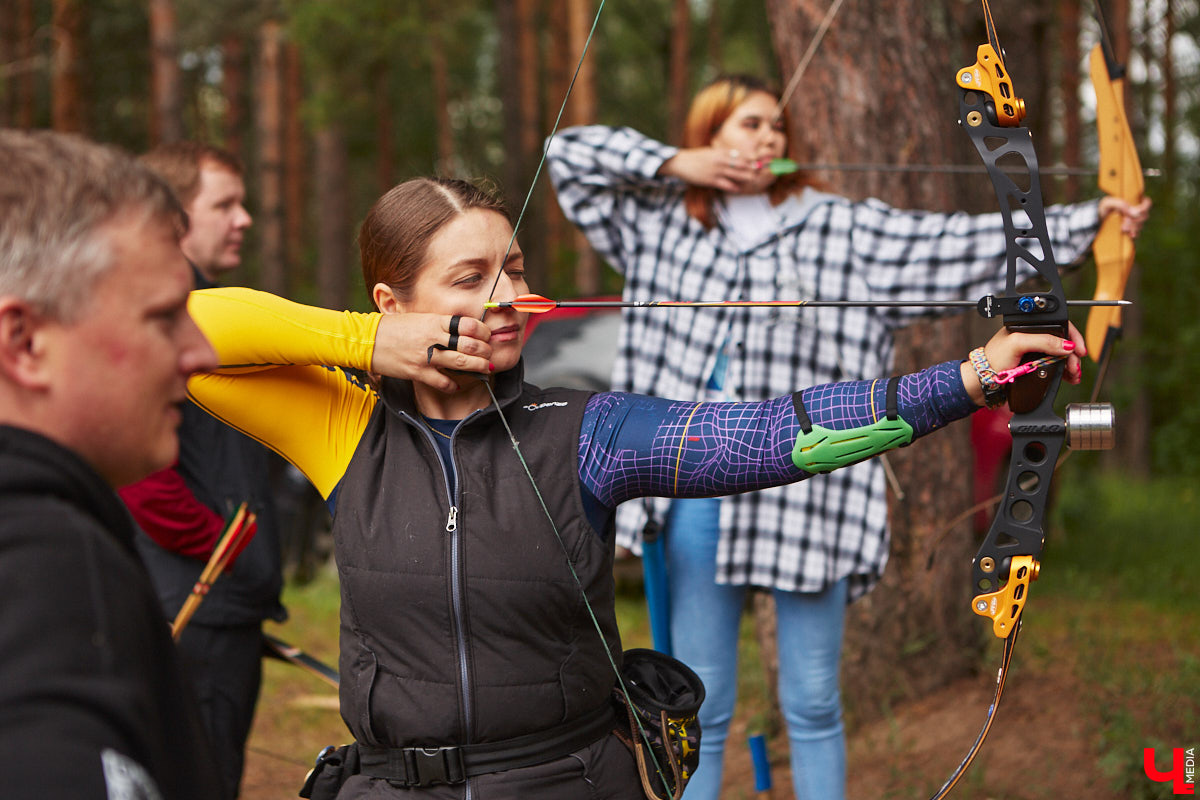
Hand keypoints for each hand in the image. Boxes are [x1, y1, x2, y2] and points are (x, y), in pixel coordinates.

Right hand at [372, 313, 492, 392]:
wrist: (367, 340)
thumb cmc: (392, 327)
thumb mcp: (418, 318)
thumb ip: (438, 323)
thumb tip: (459, 328)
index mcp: (434, 321)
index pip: (468, 324)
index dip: (482, 331)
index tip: (486, 336)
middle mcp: (433, 338)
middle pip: (470, 345)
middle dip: (485, 351)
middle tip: (489, 354)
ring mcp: (426, 356)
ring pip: (461, 363)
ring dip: (478, 367)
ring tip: (485, 368)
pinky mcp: (417, 372)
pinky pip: (442, 382)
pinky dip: (453, 385)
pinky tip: (457, 385)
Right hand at [658, 147, 770, 193]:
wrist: (680, 162)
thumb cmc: (695, 158)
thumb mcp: (710, 153)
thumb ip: (723, 154)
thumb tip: (734, 156)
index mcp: (721, 152)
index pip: (741, 155)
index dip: (751, 159)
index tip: (759, 161)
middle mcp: (721, 160)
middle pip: (742, 164)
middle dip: (752, 168)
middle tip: (761, 171)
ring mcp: (717, 170)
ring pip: (737, 174)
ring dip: (746, 178)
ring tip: (752, 180)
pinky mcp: (711, 180)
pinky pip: (726, 184)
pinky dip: (734, 187)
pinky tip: (739, 189)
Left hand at [961, 322, 1085, 406]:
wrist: (982, 383)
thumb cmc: (992, 360)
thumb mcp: (1017, 344)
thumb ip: (1042, 341)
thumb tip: (1066, 345)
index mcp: (1027, 326)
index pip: (1056, 325)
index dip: (1071, 335)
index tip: (1078, 349)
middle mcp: (1031, 338)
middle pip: (1061, 342)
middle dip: (1071, 354)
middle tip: (1074, 366)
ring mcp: (1033, 352)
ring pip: (1059, 356)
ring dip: (1069, 364)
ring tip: (1073, 375)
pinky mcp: (1033, 366)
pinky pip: (1054, 367)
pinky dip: (1063, 372)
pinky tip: (1067, 377)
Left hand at [1098, 194, 1151, 237]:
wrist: (1096, 219)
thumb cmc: (1103, 208)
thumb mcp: (1108, 203)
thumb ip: (1120, 204)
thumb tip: (1133, 211)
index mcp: (1133, 201)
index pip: (1147, 203)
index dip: (1144, 208)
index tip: (1136, 213)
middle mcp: (1136, 210)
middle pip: (1144, 216)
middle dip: (1135, 220)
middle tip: (1125, 222)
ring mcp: (1134, 220)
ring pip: (1141, 224)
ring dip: (1133, 227)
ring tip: (1123, 228)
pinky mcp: (1130, 229)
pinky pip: (1137, 232)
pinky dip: (1134, 234)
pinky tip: (1129, 234)